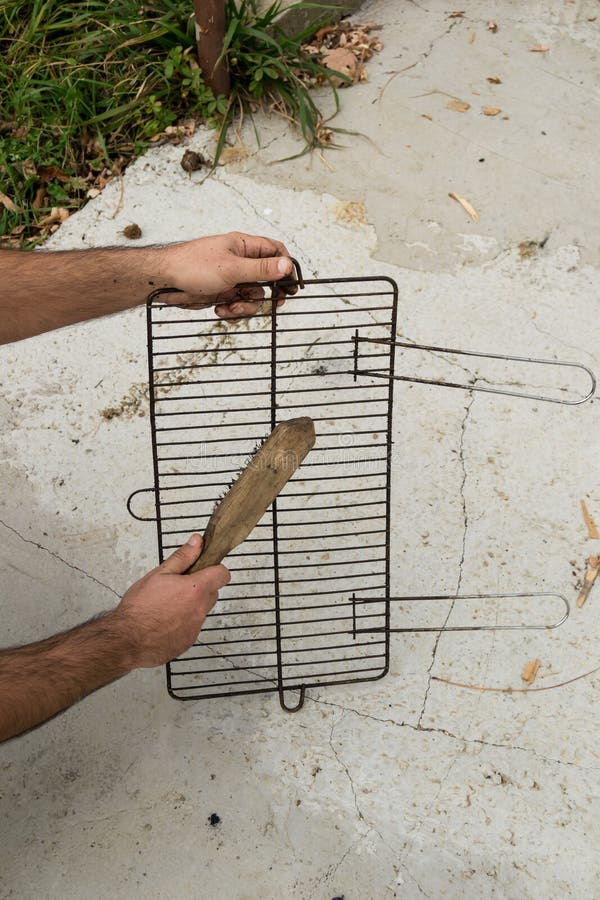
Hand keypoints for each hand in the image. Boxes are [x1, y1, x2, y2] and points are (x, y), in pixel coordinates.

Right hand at [113, 534, 229, 667]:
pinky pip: (191, 627)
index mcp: (196, 589)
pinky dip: (182, 622)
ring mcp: (195, 627)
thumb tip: (197, 542)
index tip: (203, 567)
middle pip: (212, 592)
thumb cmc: (140, 608)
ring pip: (201, 610)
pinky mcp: (188, 641)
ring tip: (167, 604)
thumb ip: (182, 557)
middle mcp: (200, 609)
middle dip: (200, 587)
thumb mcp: (159, 574)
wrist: (128, 640)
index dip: (214, 568)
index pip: (222, 574)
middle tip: (178, 585)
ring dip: (191, 605)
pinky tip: (165, 620)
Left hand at [161, 231, 296, 319]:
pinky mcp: (223, 294)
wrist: (165, 281)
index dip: (286, 266)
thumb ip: (261, 269)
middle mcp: (240, 261)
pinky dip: (232, 312)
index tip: (291, 284)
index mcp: (244, 246)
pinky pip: (238, 306)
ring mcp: (232, 279)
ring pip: (253, 297)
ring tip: (231, 307)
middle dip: (268, 293)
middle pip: (267, 278)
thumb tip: (286, 265)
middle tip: (275, 303)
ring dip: (246, 307)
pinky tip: (220, 310)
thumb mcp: (232, 268)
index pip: (275, 251)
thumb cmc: (192, 266)